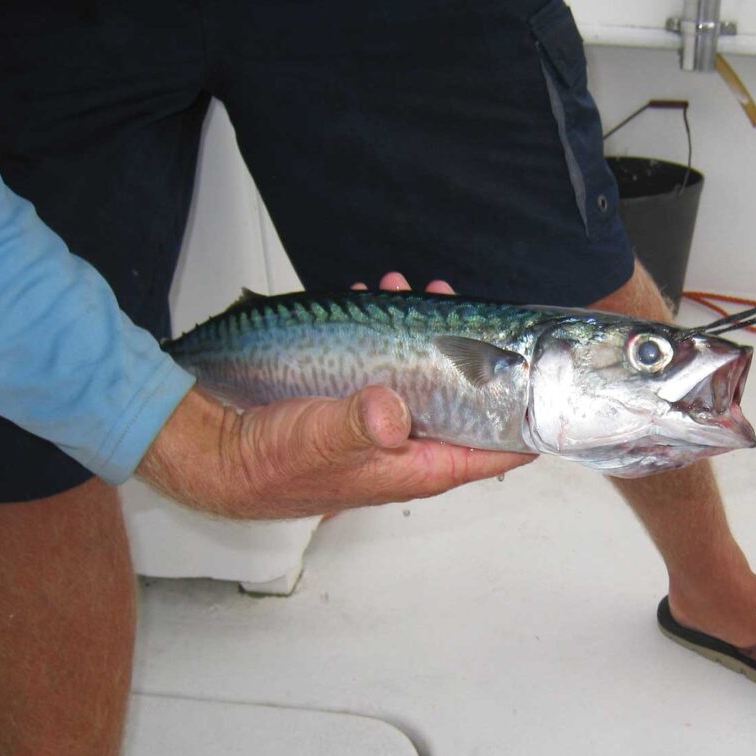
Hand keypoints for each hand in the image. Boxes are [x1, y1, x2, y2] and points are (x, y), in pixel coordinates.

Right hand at [138, 273, 535, 519]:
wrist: (207, 450)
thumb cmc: (263, 463)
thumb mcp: (315, 443)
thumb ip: (357, 426)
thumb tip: (391, 411)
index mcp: (412, 468)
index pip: (488, 452)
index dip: (524, 426)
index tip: (548, 392)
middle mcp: (403, 447)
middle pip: (460, 401)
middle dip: (472, 355)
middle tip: (467, 308)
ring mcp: (379, 421)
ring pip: (423, 374)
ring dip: (426, 332)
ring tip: (413, 287)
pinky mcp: (352, 398)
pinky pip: (385, 362)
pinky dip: (386, 329)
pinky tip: (373, 296)